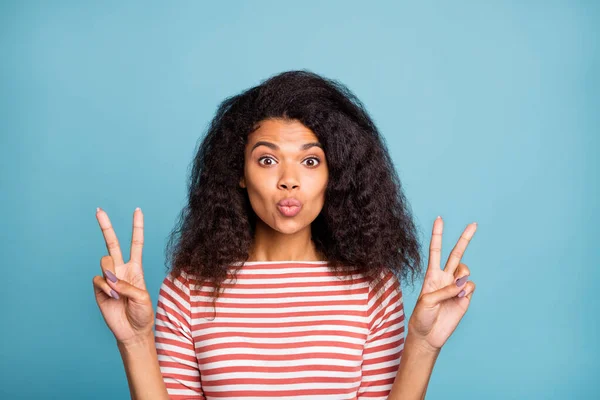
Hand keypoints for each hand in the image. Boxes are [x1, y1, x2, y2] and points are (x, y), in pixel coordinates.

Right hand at [92, 207, 154, 345]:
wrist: (132, 331)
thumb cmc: (142, 313)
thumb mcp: (143, 297)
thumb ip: (128, 285)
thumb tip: (111, 279)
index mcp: (135, 268)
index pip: (135, 243)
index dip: (137, 227)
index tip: (137, 210)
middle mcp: (121, 269)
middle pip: (112, 243)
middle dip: (105, 226)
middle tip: (99, 210)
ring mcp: (109, 278)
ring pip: (104, 261)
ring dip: (111, 274)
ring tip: (118, 291)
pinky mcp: (99, 289)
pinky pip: (98, 280)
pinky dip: (105, 288)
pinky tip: (111, 297)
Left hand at [407, 217, 476, 352]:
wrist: (428, 335)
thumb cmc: (421, 317)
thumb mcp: (426, 301)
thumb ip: (443, 290)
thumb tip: (461, 285)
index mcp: (431, 274)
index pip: (435, 250)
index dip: (437, 235)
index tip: (439, 219)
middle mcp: (445, 277)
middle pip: (456, 253)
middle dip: (465, 239)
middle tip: (474, 224)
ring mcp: (456, 286)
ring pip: (465, 269)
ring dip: (462, 275)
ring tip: (455, 289)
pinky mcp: (465, 297)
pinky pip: (471, 285)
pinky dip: (467, 289)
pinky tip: (460, 297)